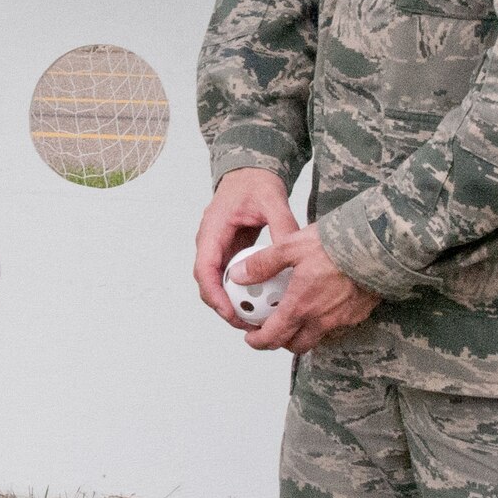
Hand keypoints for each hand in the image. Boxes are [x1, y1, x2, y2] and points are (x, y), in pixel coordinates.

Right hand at [194, 168, 299, 327]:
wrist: (248, 173)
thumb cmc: (255, 183)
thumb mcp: (272, 201)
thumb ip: (282, 225)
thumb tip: (291, 254)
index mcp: (213, 229)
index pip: (205, 269)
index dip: (215, 295)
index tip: (231, 312)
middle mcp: (209, 242)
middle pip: (207, 283)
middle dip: (223, 307)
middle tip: (246, 324)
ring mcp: (216, 248)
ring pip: (215, 284)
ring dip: (230, 303)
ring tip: (253, 319)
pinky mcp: (227, 253)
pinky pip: (228, 278)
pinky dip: (239, 292)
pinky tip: (258, 302)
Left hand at [231, 225, 379, 355]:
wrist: (378, 246)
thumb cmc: (337, 245)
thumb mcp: (290, 247)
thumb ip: (262, 264)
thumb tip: (239, 275)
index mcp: (301, 306)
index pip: (274, 337)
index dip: (258, 341)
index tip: (251, 337)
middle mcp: (322, 319)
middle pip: (296, 345)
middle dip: (280, 342)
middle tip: (271, 330)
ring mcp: (342, 319)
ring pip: (317, 338)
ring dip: (303, 334)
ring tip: (296, 317)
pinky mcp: (358, 313)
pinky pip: (337, 327)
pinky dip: (324, 323)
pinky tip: (322, 305)